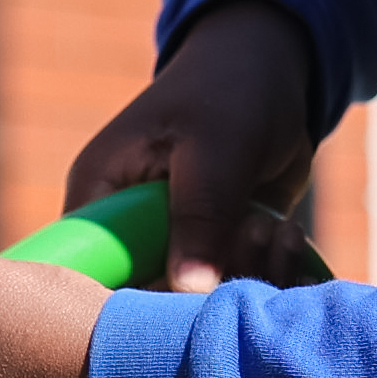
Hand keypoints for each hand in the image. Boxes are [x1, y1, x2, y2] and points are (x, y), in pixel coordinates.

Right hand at [60, 1, 325, 292]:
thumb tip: (189, 290)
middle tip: (252, 236)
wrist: (268, 74)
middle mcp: (126, 232)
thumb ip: (201, 213)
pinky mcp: (212, 255)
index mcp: (99, 197)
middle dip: (208, 289)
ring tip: (272, 225)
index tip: (188, 297)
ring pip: (198, 303)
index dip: (129, 303)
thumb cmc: (228, 91)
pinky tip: (288, 233)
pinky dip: (270, 275)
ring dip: (248, 275)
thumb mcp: (216, 145)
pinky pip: (234, 290)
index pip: (89, 274)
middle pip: (146, 301)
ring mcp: (171, 246)